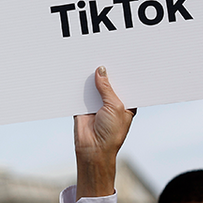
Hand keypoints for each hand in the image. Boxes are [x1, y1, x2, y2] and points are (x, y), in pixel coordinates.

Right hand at [73, 67, 133, 198]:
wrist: (92, 148)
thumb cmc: (111, 133)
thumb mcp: (115, 106)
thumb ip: (107, 88)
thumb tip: (101, 70)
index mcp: (125, 103)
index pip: (125, 84)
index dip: (124, 72)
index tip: (122, 57)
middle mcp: (111, 102)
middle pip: (108, 82)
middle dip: (106, 72)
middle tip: (105, 53)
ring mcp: (96, 104)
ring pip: (93, 86)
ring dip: (91, 77)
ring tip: (89, 58)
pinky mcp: (82, 106)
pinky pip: (79, 92)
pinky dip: (77, 84)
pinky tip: (77, 72)